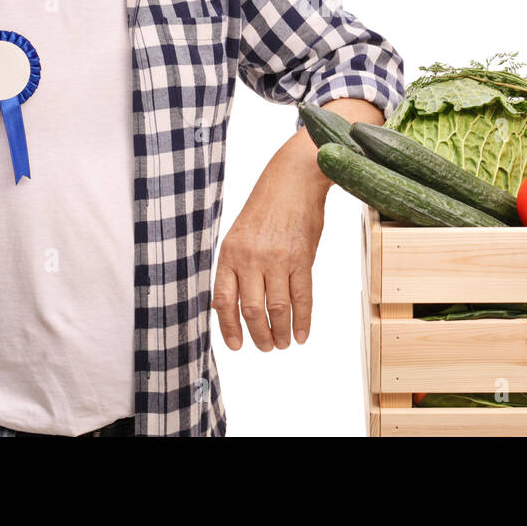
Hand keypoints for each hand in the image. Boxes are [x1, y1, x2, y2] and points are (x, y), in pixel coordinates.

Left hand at [211, 133, 326, 350]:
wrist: (293, 179)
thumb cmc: (266, 206)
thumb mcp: (240, 235)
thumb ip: (236, 268)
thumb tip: (228, 304)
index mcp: (230, 253)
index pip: (224, 300)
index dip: (229, 328)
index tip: (236, 345)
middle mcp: (251, 258)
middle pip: (251, 309)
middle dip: (259, 335)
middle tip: (266, 347)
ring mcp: (277, 259)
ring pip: (277, 308)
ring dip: (280, 331)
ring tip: (283, 343)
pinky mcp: (302, 258)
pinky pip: (303, 297)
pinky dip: (303, 319)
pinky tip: (302, 333)